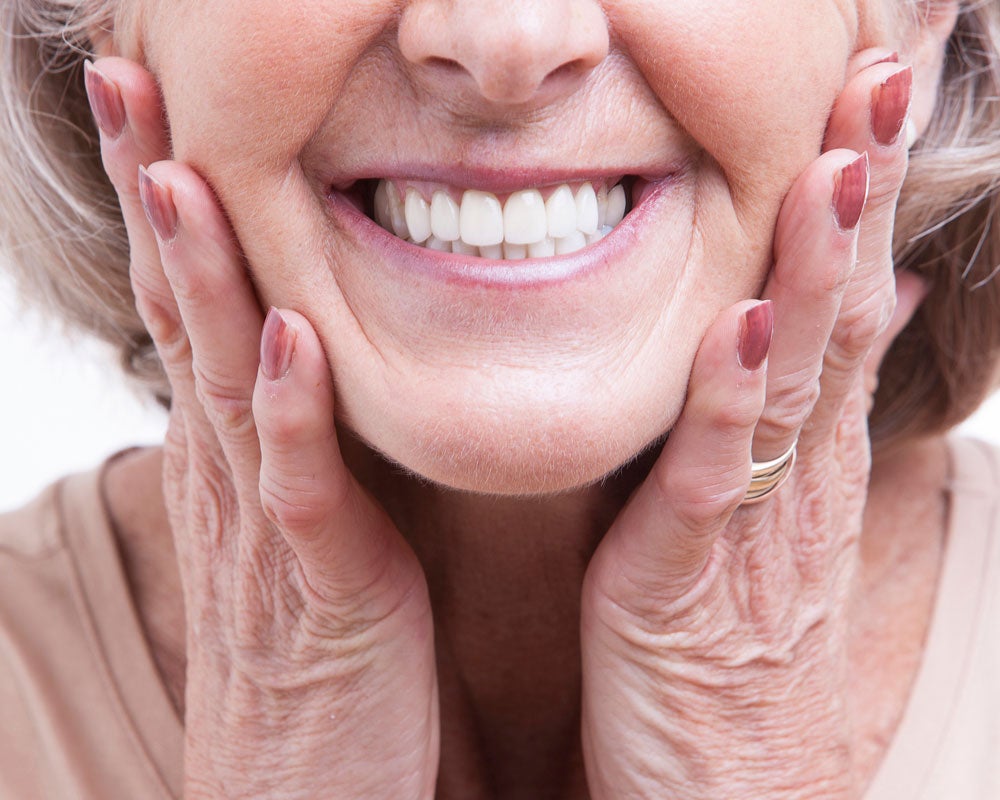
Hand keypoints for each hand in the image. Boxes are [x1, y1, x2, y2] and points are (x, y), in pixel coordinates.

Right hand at [85, 58, 437, 798]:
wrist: (300, 795)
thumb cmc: (314, 656)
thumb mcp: (298, 527)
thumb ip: (297, 444)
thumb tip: (301, 357)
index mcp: (237, 458)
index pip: (191, 308)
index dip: (170, 206)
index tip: (160, 106)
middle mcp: (233, 479)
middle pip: (183, 316)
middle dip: (156, 197)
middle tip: (130, 83)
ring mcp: (268, 534)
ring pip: (224, 384)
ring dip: (201, 278)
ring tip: (181, 172)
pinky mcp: (320, 594)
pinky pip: (301, 492)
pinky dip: (290, 415)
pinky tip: (284, 338)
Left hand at [580, 52, 913, 798]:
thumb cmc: (736, 656)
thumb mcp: (778, 526)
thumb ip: (801, 422)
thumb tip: (853, 318)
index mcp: (803, 462)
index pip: (839, 308)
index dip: (855, 205)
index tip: (865, 103)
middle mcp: (794, 480)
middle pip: (834, 319)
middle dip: (854, 200)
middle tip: (876, 81)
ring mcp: (753, 530)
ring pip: (792, 382)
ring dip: (816, 271)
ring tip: (836, 166)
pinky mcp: (689, 583)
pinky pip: (714, 480)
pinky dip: (732, 400)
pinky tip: (746, 324)